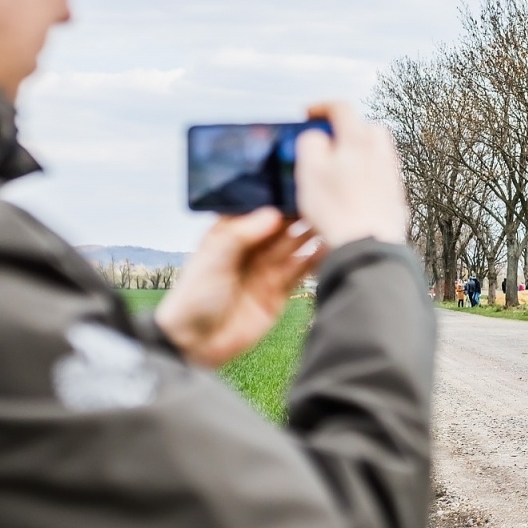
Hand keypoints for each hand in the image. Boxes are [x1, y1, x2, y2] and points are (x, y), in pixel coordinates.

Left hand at [154, 209, 320, 368]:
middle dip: (300, 214)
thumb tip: (273, 213)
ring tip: (332, 218)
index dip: (276, 198)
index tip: (299, 184)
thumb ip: (241, 234)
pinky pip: (301, 271)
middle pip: (281, 227)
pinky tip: (330, 246)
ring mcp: (266, 269)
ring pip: (295, 246)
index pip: (257, 210)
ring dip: (312, 234)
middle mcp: (250, 248)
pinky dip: (316, 260)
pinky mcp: (279, 291)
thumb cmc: (194, 297)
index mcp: (229, 234)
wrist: (197, 343)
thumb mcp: (214, 259)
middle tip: (323, 199)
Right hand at [295, 102, 408, 248]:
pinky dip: (368, 177)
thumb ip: (311, 143)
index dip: (322, 107)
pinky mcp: (396, 201)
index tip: (310, 114)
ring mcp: (392, 179)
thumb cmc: (337, 211)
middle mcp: (382, 155)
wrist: (367, 247)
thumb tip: (317, 136)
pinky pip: (382, 179)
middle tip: (329, 141)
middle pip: (368, 129)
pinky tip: (354, 193)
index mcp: (358, 142)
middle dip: (348, 129)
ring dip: (360, 154)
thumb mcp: (309, 170)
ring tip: (340, 168)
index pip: (343, 109)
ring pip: (378, 154)